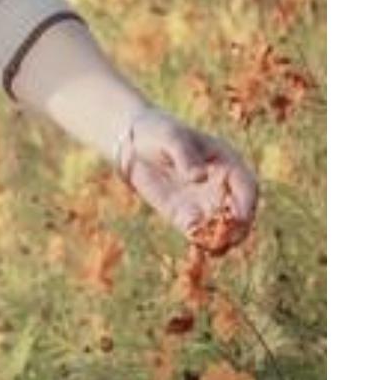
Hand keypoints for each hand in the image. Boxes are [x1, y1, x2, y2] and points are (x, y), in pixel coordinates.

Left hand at [114, 107, 256, 251]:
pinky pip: (200, 234)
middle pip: (241, 212)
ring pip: (224, 227)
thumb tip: (199, 177)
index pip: (246, 185)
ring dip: (223, 239)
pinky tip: (198, 245)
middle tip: (228, 237)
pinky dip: (203, 242)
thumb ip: (186, 157)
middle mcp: (222, 186)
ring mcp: (206, 203)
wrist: (133, 145)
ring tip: (214, 247)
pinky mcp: (187, 216)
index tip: (241, 217)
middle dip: (239, 227)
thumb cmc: (158, 132)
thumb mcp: (171, 138)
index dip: (247, 202)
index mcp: (227, 162)